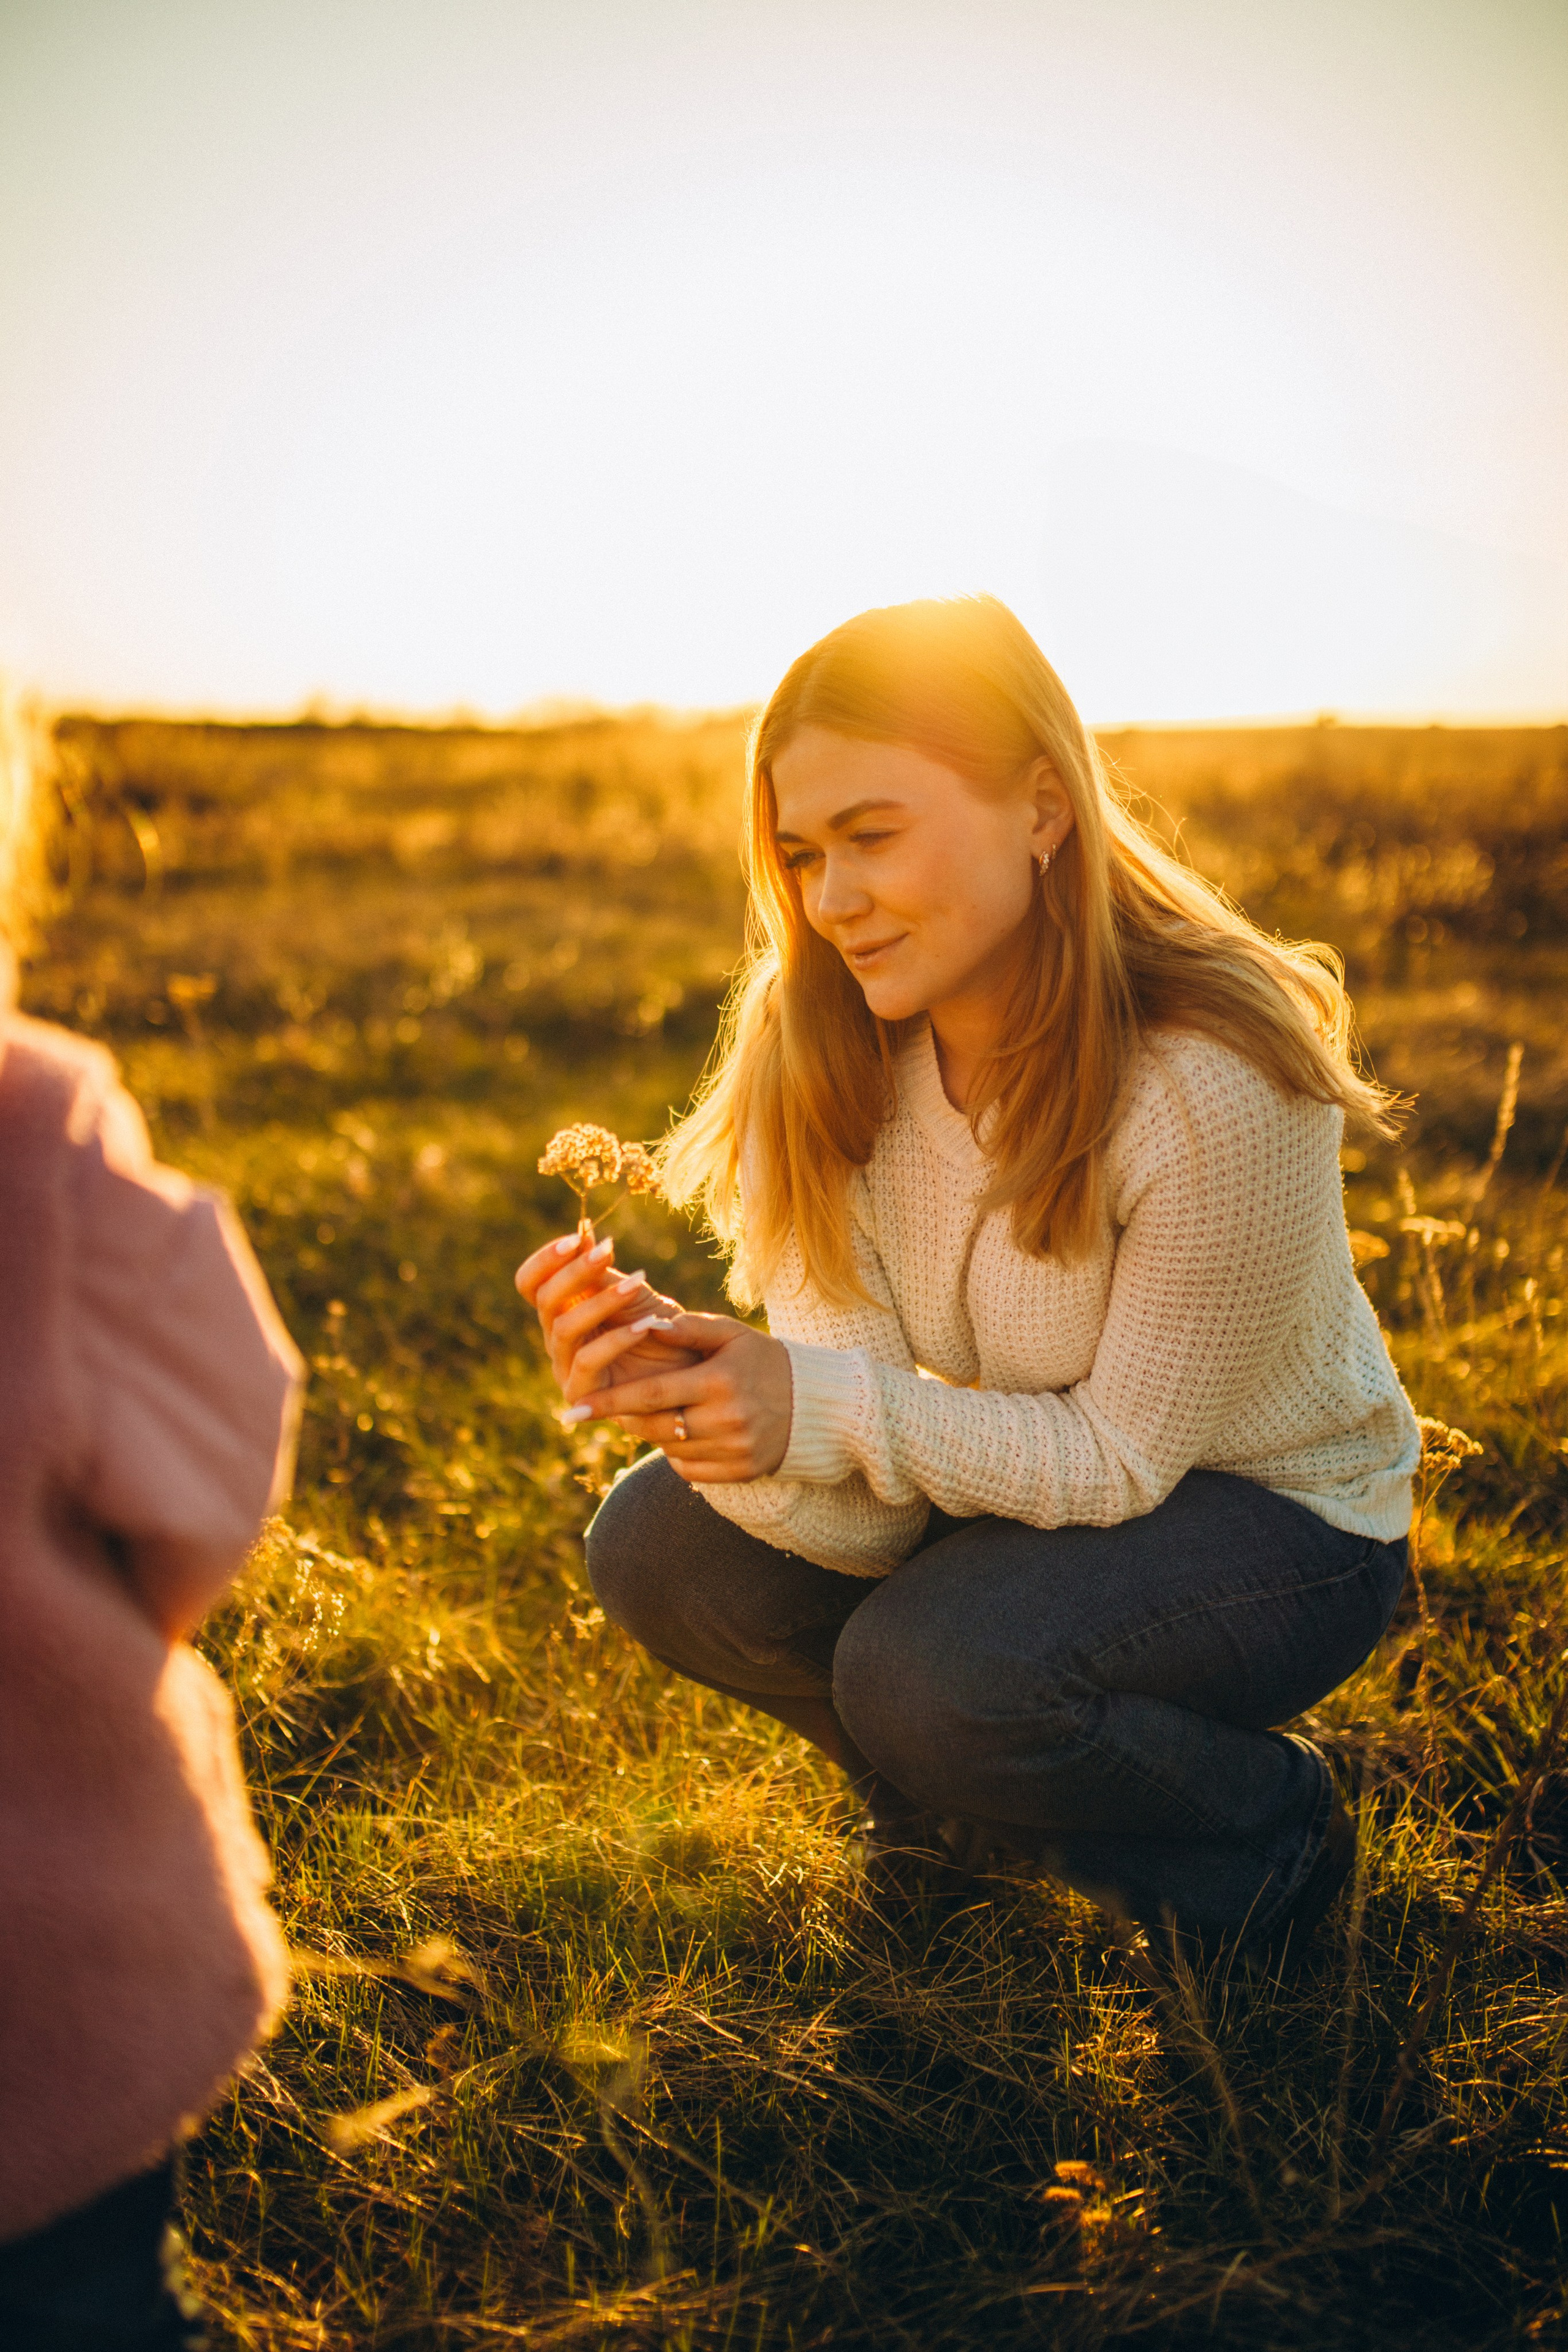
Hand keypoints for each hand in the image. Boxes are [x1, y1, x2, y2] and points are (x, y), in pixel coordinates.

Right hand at [515, 1231, 701, 1402]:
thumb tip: (582, 1234)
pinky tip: (646, 1325)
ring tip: (637, 1285)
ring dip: (601, 1302)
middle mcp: (557, 1338)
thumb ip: (603, 1271)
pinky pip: (588, 1362)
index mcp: (562, 1309)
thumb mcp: (633, 1293)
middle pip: (545, 1301)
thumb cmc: (659, 1330)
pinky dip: (617, 1340)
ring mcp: (565, 1368)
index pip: (531, 1283)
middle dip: (575, 1272)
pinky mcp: (582, 1395)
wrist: (690, 1375)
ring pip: (564, 1329)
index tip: (576, 1238)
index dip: (545, 1259)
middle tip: (607, 1251)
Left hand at [561, 1312, 792, 1483]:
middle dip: (624, 1418)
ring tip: (659, 1411)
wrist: (816, 1405)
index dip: (609, 1402)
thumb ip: (688, 1329)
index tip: (573, 1409)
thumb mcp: (731, 1335)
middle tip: (600, 1409)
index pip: (651, 1394)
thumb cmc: (765, 1360)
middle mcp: (727, 1420)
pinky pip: (689, 1469)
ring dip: (654, 1432)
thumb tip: (643, 1324)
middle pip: (655, 1425)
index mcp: (719, 1381)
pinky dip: (679, 1453)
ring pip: (669, 1447)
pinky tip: (689, 1432)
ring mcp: (734, 1450)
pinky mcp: (741, 1473)